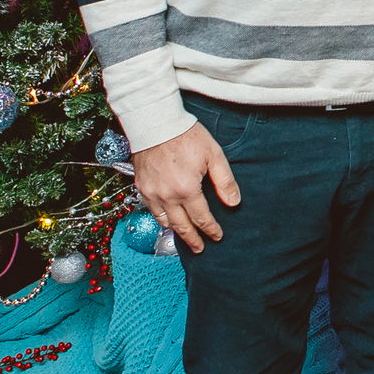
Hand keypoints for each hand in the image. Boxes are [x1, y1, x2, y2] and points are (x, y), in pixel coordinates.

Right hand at [133, 123, 239, 252]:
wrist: (156, 124)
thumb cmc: (187, 136)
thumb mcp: (214, 155)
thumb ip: (224, 181)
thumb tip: (233, 202)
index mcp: (186, 189)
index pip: (201, 217)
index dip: (210, 229)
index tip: (217, 236)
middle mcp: (166, 196)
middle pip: (181, 225)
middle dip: (192, 239)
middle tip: (200, 249)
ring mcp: (151, 193)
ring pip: (164, 221)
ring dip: (175, 232)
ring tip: (184, 238)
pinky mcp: (141, 187)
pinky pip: (151, 211)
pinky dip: (161, 219)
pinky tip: (167, 220)